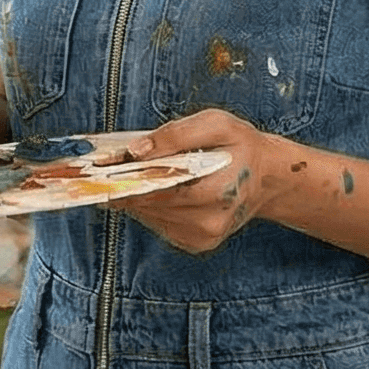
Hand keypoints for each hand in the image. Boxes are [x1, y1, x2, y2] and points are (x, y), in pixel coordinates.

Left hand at [108, 109, 282, 253]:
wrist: (267, 178)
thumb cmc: (242, 148)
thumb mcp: (215, 124)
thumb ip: (175, 135)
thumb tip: (135, 152)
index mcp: (218, 193)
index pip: (159, 190)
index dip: (127, 177)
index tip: (102, 166)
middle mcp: (209, 222)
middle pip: (149, 205)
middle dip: (126, 184)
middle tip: (106, 166)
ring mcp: (201, 237)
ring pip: (148, 216)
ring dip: (135, 195)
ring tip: (129, 173)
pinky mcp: (194, 243)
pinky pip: (157, 223)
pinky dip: (149, 205)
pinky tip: (153, 188)